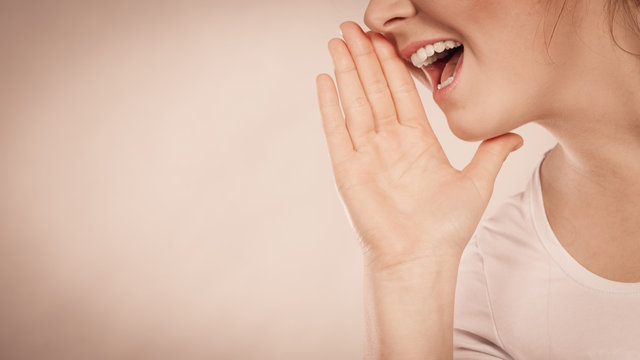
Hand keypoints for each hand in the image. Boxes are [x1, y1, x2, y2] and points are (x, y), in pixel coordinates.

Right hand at [315, 21, 522, 272]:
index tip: (385, 38)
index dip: (393, 63)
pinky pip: (337, 129)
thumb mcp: (477, 184)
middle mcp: (389, 142)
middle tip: (353, 26)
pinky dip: (330, 104)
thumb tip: (516, 134)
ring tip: (337, 40)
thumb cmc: (445, 229)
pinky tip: (325, 79)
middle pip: (375, 88)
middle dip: (365, 56)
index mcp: (417, 141)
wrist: (420, 259)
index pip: (402, 91)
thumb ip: (491, 153)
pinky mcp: (348, 168)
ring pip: (355, 101)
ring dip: (346, 70)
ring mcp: (366, 153)